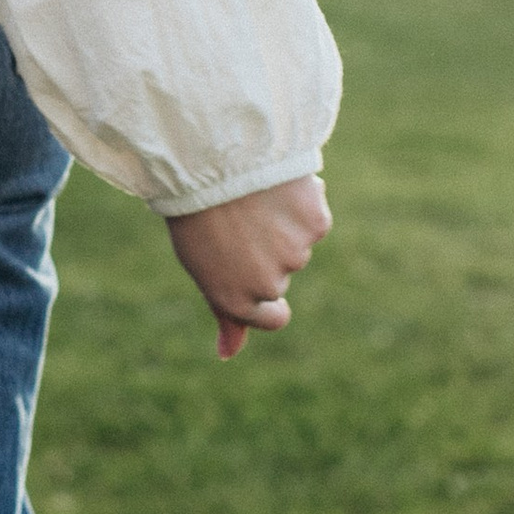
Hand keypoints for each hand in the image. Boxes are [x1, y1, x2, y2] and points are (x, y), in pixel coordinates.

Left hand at [165, 174, 331, 358]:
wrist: (208, 158)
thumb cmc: (197, 212)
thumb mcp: (203, 267)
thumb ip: (225, 312)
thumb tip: (227, 355)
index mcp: (234, 299)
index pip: (273, 318)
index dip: (267, 298)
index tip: (255, 271)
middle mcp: (268, 284)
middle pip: (282, 271)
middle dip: (266, 248)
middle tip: (236, 218)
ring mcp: (295, 255)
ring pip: (298, 242)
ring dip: (282, 223)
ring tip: (250, 197)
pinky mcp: (316, 224)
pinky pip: (313, 216)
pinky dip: (300, 201)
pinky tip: (275, 185)